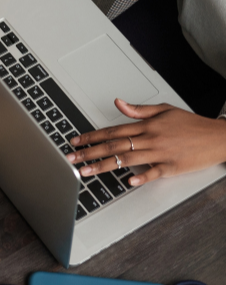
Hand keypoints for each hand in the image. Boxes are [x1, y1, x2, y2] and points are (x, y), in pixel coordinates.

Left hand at [65, 99, 225, 186]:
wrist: (217, 137)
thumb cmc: (191, 124)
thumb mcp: (164, 110)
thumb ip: (138, 110)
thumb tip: (118, 103)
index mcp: (146, 125)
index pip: (112, 131)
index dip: (91, 136)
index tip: (76, 142)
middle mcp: (150, 139)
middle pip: (114, 146)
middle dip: (89, 152)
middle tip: (72, 159)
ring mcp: (160, 153)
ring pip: (126, 160)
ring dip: (103, 166)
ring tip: (86, 171)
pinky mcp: (171, 167)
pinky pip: (153, 173)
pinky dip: (141, 177)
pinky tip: (128, 182)